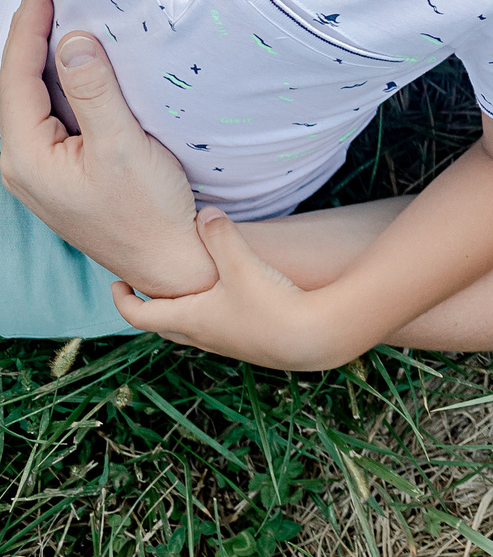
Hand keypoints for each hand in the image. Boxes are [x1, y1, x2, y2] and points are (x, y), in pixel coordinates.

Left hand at [0, 0, 216, 297]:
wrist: (166, 260)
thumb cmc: (147, 209)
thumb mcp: (123, 146)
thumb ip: (95, 92)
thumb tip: (72, 42)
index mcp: (24, 156)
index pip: (15, 79)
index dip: (26, 31)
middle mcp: (18, 163)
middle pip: (13, 88)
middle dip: (25, 41)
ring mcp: (35, 170)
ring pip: (27, 101)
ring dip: (37, 62)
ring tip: (51, 23)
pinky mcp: (56, 172)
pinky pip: (44, 116)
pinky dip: (52, 85)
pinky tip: (68, 70)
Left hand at [115, 209, 359, 370]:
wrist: (312, 338)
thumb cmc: (271, 305)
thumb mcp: (243, 265)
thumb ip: (222, 237)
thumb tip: (204, 213)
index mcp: (189, 320)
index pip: (139, 315)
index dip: (122, 299)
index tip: (117, 283)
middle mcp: (202, 336)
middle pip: (162, 325)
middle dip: (150, 306)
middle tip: (148, 286)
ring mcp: (225, 343)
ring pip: (189, 330)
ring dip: (180, 311)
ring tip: (187, 289)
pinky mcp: (248, 344)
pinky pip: (214, 331)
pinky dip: (207, 315)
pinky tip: (228, 298)